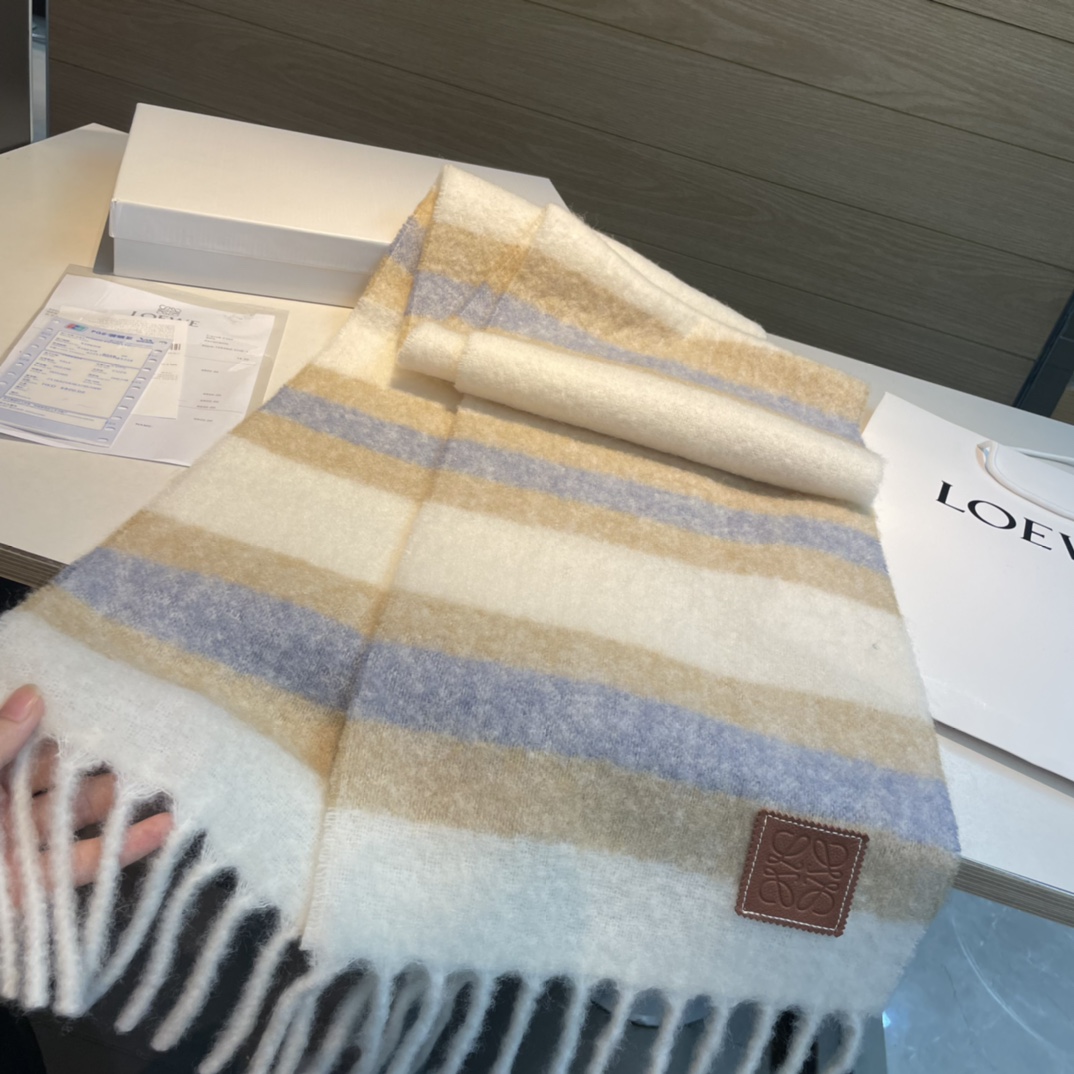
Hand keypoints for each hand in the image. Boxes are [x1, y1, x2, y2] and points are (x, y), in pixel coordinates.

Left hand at [1, 685, 171, 896]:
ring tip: (172, 773)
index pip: (25, 738)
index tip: (111, 697)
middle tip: (155, 733)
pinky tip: (161, 828)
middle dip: (103, 756)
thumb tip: (34, 695)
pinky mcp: (31, 889)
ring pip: (75, 817)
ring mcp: (15, 849)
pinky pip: (79, 867)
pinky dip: (121, 850)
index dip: (64, 718)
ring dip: (121, 799)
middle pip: (58, 774)